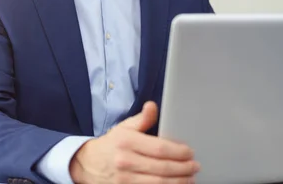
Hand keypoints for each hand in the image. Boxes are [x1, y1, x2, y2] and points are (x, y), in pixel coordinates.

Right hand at [69, 101, 199, 183]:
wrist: (87, 165)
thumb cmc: (111, 145)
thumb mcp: (123, 128)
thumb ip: (142, 119)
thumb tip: (152, 106)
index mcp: (126, 141)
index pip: (159, 148)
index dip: (179, 152)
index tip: (190, 152)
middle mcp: (124, 161)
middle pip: (162, 168)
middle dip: (183, 168)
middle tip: (195, 166)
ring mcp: (124, 180)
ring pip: (159, 183)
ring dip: (179, 182)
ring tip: (190, 178)